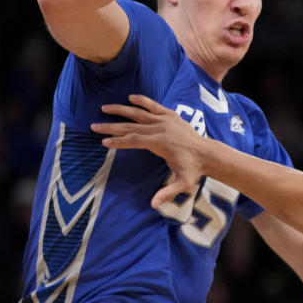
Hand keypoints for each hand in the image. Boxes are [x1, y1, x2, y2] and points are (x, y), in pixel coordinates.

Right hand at [91, 94, 204, 208]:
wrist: (208, 154)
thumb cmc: (193, 169)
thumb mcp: (182, 183)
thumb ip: (167, 192)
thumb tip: (154, 205)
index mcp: (159, 143)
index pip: (132, 140)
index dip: (117, 142)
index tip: (103, 142)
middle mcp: (160, 129)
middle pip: (130, 126)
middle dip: (111, 127)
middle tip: (94, 126)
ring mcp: (165, 120)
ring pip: (139, 113)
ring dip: (121, 110)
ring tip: (104, 108)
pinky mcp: (171, 115)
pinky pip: (154, 106)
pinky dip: (142, 101)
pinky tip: (130, 97)